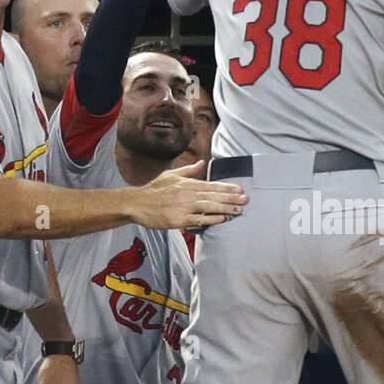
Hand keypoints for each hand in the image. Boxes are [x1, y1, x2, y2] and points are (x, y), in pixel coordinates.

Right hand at [128, 161, 245, 228]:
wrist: (137, 203)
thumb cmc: (154, 190)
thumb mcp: (171, 175)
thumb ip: (189, 170)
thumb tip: (202, 163)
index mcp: (187, 184)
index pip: (211, 185)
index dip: (227, 187)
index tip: (240, 189)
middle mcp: (187, 194)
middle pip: (213, 196)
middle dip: (231, 198)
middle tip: (246, 200)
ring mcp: (183, 207)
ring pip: (209, 207)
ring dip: (225, 209)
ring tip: (238, 210)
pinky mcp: (179, 220)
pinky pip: (198, 220)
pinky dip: (211, 219)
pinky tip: (222, 219)